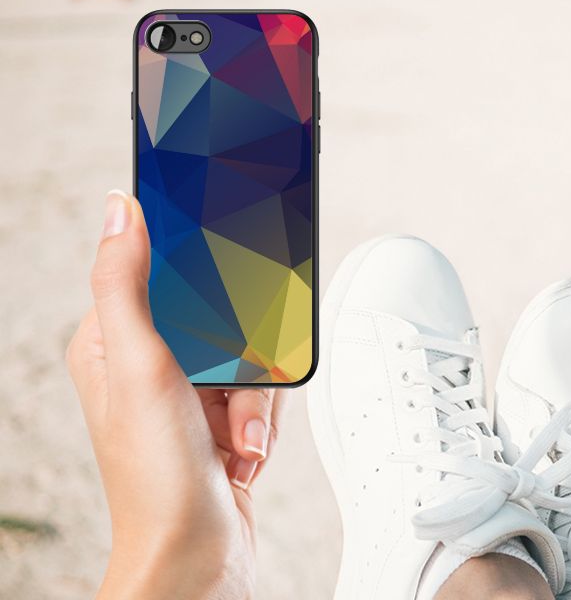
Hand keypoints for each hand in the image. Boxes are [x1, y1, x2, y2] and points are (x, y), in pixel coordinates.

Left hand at [66, 191, 285, 598]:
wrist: (198, 558)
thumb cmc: (157, 479)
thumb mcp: (140, 366)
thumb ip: (126, 283)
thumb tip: (120, 209)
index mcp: (111, 342)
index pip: (153, 271)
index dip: (191, 267)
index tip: (219, 265)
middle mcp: (148, 364)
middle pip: (219, 312)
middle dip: (239, 356)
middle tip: (225, 393)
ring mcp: (187, 393)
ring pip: (249, 351)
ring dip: (254, 398)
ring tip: (236, 436)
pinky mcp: (220, 418)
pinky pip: (262, 389)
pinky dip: (262, 420)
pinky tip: (243, 451)